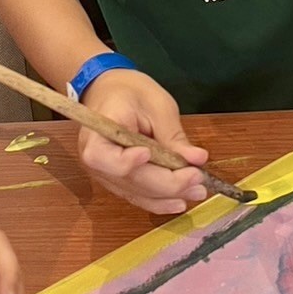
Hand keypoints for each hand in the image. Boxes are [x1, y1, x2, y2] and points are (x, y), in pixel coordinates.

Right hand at [77, 69, 208, 215]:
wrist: (110, 92)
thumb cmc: (131, 92)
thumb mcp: (157, 105)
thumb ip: (173, 136)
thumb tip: (197, 159)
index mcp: (98, 131)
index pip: (105, 157)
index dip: (127, 162)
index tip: (149, 154)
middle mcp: (95, 158)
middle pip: (129, 180)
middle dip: (166, 183)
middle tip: (198, 178)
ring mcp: (104, 173)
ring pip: (135, 193)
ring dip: (167, 196)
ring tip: (197, 191)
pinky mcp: (115, 181)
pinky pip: (136, 196)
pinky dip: (159, 201)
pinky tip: (180, 201)